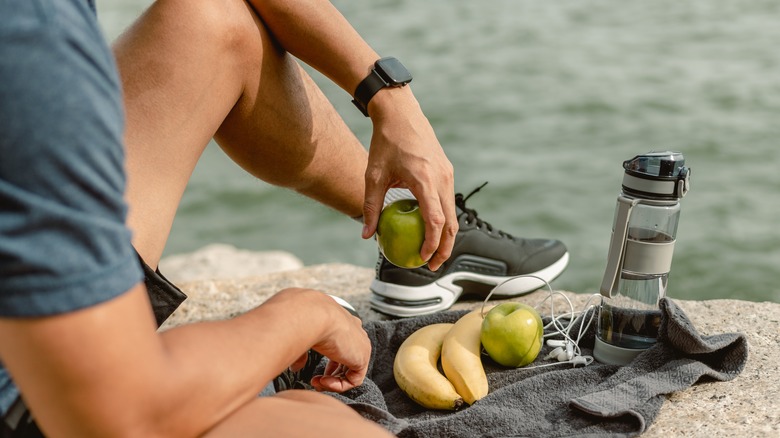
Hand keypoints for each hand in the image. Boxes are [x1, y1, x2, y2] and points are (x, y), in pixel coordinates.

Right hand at [307, 298, 371, 392]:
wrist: (312, 315)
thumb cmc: (304, 320)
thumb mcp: (302, 336)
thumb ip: (302, 353)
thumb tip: (296, 368)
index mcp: (343, 322)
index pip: (343, 344)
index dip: (330, 363)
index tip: (316, 370)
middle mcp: (355, 332)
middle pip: (349, 358)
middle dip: (332, 373)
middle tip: (316, 380)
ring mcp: (361, 344)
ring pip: (351, 371)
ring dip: (333, 381)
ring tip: (317, 382)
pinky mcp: (362, 357)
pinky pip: (354, 379)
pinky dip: (338, 385)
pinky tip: (323, 381)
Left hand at [361, 87, 457, 270]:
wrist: (400, 112)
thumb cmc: (384, 142)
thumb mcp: (373, 175)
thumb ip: (371, 206)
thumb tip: (366, 236)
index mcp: (425, 180)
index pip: (435, 220)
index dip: (432, 244)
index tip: (422, 259)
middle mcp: (442, 178)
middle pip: (451, 222)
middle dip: (444, 248)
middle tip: (431, 266)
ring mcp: (448, 174)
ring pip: (453, 212)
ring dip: (445, 235)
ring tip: (432, 252)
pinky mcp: (446, 171)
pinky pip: (448, 200)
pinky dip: (442, 218)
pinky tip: (428, 228)